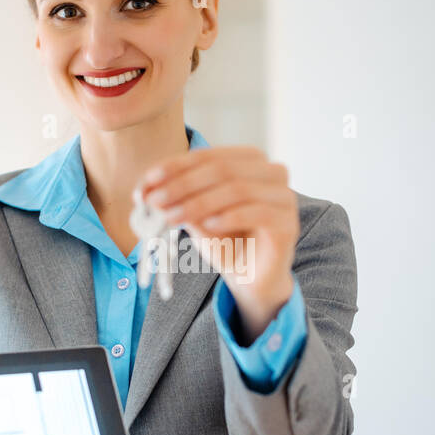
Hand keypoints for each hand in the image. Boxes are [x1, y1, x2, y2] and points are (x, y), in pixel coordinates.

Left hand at [138, 145, 298, 340]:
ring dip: (199, 203)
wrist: (250, 278)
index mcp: (249, 160)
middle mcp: (271, 171)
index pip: (208, 156)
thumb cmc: (224, 241)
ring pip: (238, 189)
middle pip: (222, 169)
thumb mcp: (195, 215)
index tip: (146, 183)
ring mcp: (284, 196)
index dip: (174, 167)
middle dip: (183, 185)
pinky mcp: (288, 222)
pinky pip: (258, 212)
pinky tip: (208, 225)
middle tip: (155, 202)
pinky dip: (229, 217)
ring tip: (172, 217)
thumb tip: (149, 187)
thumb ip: (179, 197)